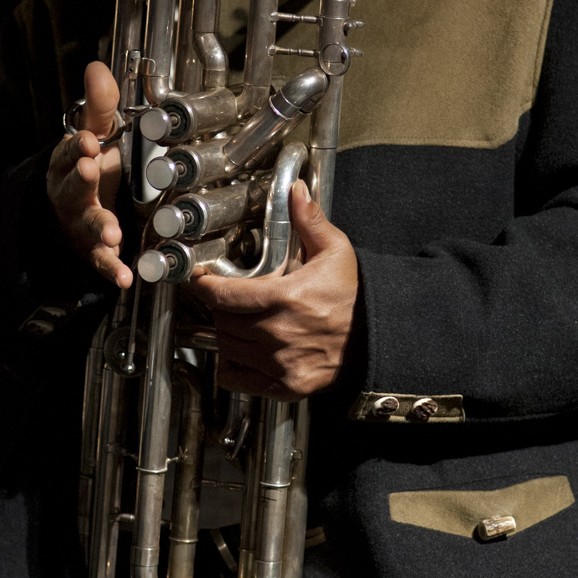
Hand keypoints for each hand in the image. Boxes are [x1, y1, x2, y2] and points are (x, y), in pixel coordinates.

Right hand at [45, 61, 131, 288]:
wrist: (76, 210)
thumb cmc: (90, 165)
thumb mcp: (95, 134)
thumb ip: (99, 105)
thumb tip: (96, 66)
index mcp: (68, 162)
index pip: (69, 151)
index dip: (77, 146)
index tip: (88, 140)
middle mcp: (70, 193)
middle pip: (71, 188)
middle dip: (80, 180)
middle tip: (90, 170)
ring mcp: (80, 223)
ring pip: (86, 224)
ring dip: (98, 228)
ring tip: (111, 234)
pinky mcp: (93, 250)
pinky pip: (100, 261)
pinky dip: (111, 269)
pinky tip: (123, 276)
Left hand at [193, 181, 358, 399]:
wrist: (377, 339)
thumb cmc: (354, 296)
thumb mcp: (336, 252)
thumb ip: (310, 221)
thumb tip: (295, 192)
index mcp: (288, 298)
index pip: (225, 296)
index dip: (204, 286)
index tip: (200, 279)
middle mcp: (280, 334)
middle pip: (222, 320)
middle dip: (220, 306)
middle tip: (227, 296)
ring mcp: (281, 363)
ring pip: (226, 346)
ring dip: (226, 331)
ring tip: (239, 319)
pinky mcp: (285, 385)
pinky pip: (236, 377)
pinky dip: (231, 364)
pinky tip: (243, 349)